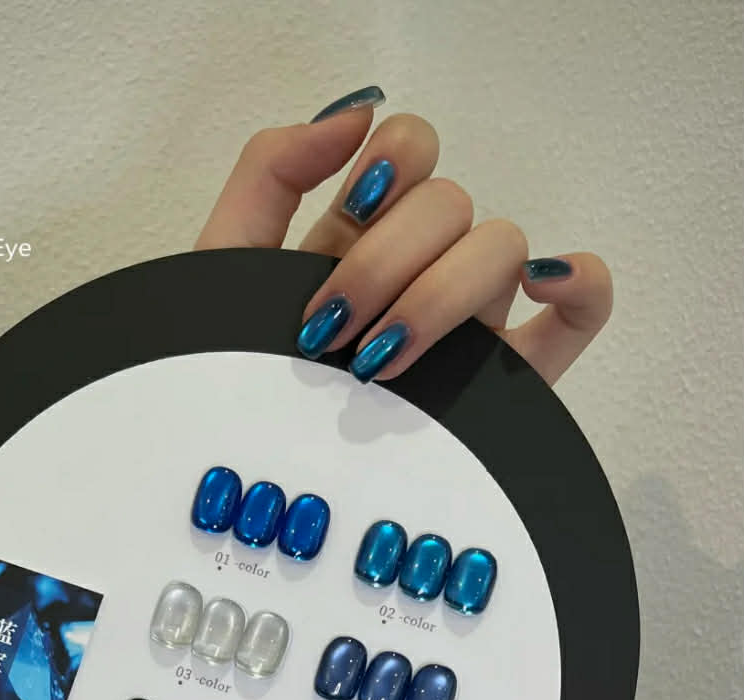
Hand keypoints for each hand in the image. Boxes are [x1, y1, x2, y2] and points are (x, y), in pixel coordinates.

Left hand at [195, 88, 611, 388]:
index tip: (345, 223)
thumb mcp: (221, 263)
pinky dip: (583, 286)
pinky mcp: (509, 381)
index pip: (411, 150)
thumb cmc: (228, 382)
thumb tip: (357, 114)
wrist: (246, 478)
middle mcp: (420, 273)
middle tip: (333, 332)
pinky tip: (539, 290)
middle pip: (451, 203)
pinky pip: (584, 313)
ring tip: (384, 364)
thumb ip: (270, 170)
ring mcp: (470, 324)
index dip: (389, 167)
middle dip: (387, 262)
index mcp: (360, 236)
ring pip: (503, 248)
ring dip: (445, 294)